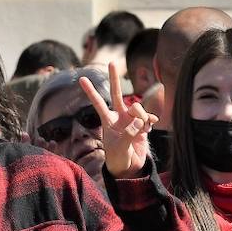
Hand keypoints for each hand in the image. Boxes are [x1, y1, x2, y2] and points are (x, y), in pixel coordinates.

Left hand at [82, 61, 154, 177]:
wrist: (130, 167)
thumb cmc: (118, 159)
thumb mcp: (119, 148)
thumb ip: (128, 134)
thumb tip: (139, 122)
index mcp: (108, 120)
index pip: (98, 103)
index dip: (90, 91)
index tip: (81, 78)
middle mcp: (119, 116)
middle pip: (116, 93)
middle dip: (114, 78)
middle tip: (112, 62)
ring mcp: (132, 118)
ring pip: (138, 107)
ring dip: (142, 115)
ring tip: (142, 129)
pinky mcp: (143, 123)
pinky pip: (148, 116)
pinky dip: (150, 122)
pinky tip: (148, 130)